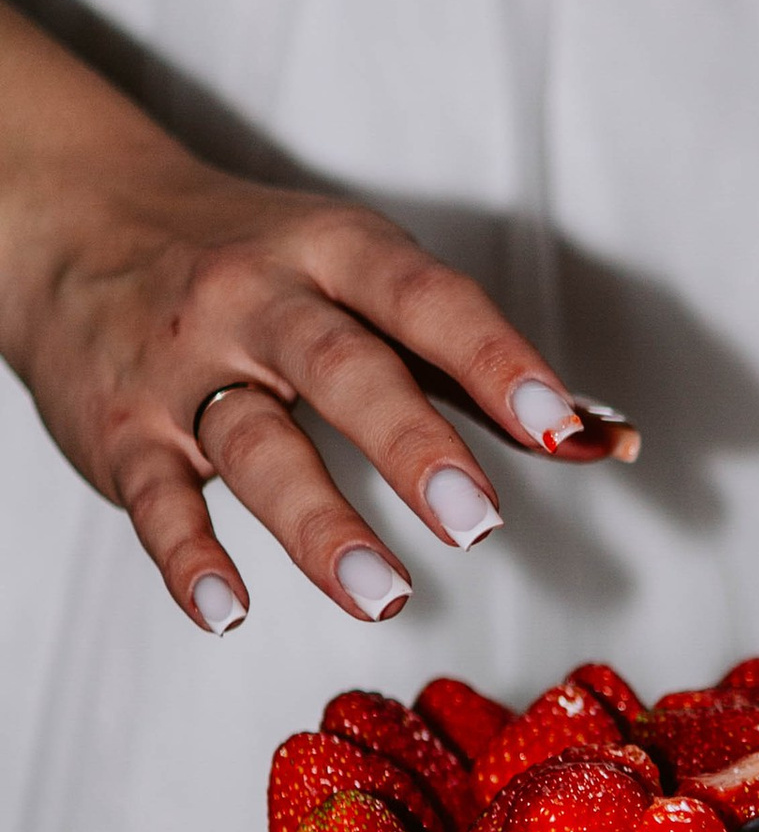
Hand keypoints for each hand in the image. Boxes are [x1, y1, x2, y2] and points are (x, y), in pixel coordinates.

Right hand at [0, 0, 607, 632]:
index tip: (561, 426)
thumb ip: (480, 368)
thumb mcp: (366, 280)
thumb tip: (608, 439)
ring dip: (317, 524)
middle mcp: (259, 301)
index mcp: (335, 253)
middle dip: (414, 449)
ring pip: (253, 445)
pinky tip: (228, 611)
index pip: (426, 301)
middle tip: (480, 527)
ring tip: (383, 593)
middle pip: (341, 370)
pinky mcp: (122, 430)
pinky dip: (187, 558)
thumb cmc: (263, 266)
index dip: (497, 361)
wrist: (77, 220)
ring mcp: (183, 367)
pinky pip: (154, 499)